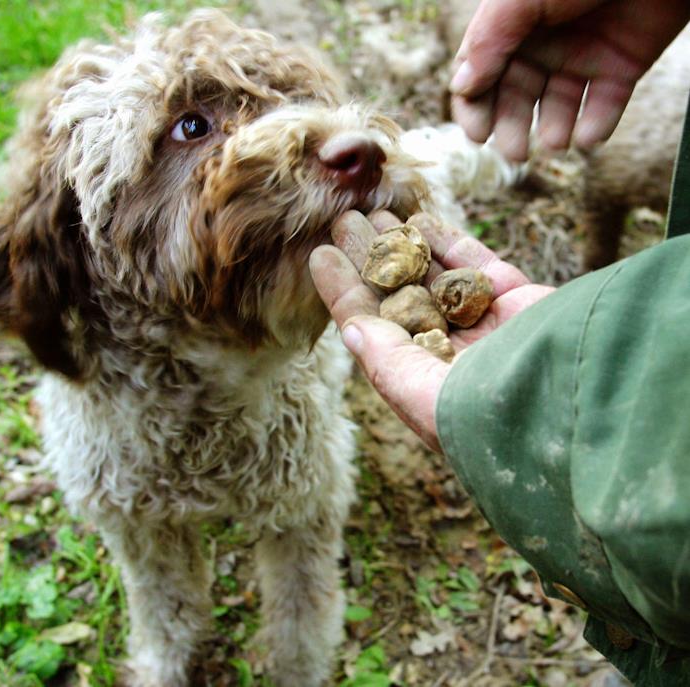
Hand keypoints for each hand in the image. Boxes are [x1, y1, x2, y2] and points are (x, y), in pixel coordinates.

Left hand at [309, 211, 553, 450]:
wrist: (581, 408)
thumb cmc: (489, 418)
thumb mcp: (423, 399)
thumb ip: (387, 362)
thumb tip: (352, 328)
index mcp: (422, 381)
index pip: (372, 329)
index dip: (344, 291)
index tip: (320, 256)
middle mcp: (451, 353)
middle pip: (400, 296)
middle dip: (371, 258)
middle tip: (345, 219)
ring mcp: (487, 325)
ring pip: (435, 276)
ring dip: (404, 244)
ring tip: (376, 212)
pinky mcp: (521, 302)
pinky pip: (477, 265)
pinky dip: (449, 241)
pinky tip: (422, 220)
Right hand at [450, 0, 689, 159]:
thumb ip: (489, 41)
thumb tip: (460, 86)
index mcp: (511, 26)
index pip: (479, 74)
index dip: (474, 107)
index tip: (478, 135)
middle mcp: (543, 43)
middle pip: (516, 97)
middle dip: (513, 127)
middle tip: (516, 153)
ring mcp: (583, 55)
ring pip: (559, 106)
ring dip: (554, 131)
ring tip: (557, 142)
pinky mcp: (622, 64)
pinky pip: (606, 104)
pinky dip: (597, 125)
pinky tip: (589, 136)